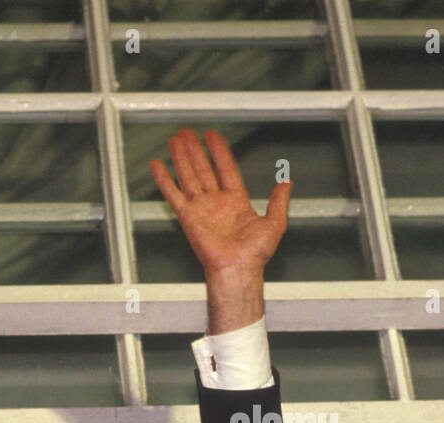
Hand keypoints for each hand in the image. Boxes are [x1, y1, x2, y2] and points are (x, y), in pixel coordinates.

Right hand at [150, 129, 290, 333]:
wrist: (238, 268)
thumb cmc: (255, 254)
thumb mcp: (276, 223)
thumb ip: (279, 201)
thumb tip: (287, 182)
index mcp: (236, 202)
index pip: (226, 169)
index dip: (219, 151)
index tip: (212, 136)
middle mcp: (216, 203)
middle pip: (203, 169)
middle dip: (195, 150)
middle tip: (187, 133)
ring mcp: (201, 209)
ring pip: (188, 176)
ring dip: (181, 158)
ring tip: (175, 140)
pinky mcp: (188, 217)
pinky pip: (173, 194)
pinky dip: (164, 180)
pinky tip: (157, 166)